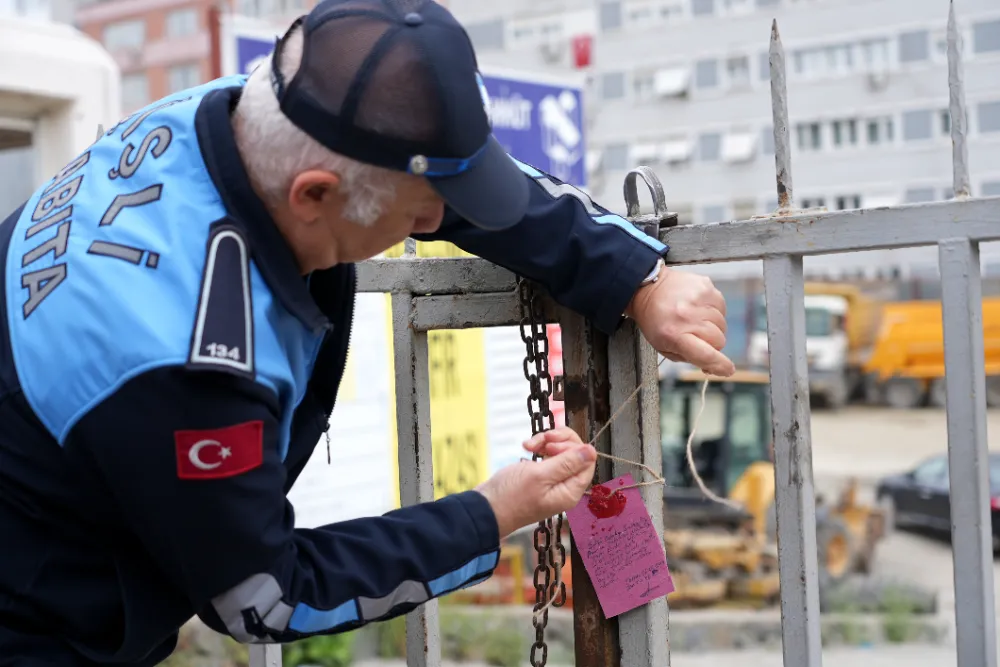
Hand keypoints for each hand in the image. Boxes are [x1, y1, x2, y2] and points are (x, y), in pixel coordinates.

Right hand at [475, 427, 596, 537]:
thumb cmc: (511, 495)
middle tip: (542, 442)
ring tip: (529, 445)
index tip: (552, 446)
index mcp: (570, 491)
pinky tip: (526, 447)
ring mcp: (553, 481)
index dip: (572, 447)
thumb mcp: (540, 475)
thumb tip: (592, 451)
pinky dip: (539, 447)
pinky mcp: (541, 476)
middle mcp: (565, 487)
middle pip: (575, 453)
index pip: (587, 461)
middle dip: (559, 441)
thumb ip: (568, 462)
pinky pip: (548, 455)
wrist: (485, 507)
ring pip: (561, 451)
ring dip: (546, 442)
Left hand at [625, 264, 735, 376]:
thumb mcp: (663, 346)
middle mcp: (687, 316)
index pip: (707, 355)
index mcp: (674, 334)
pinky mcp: (706, 287)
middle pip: (719, 341)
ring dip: (712, 327)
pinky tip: (699, 309)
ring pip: (723, 325)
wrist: (648, 288)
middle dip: (711, 344)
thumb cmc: (655, 320)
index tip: (727, 370)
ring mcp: (698, 300)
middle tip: (696, 337)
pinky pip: (722, 308)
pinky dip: (714, 312)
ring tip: (694, 320)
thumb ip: (689, 358)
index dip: (721, 366)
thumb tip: (712, 366)